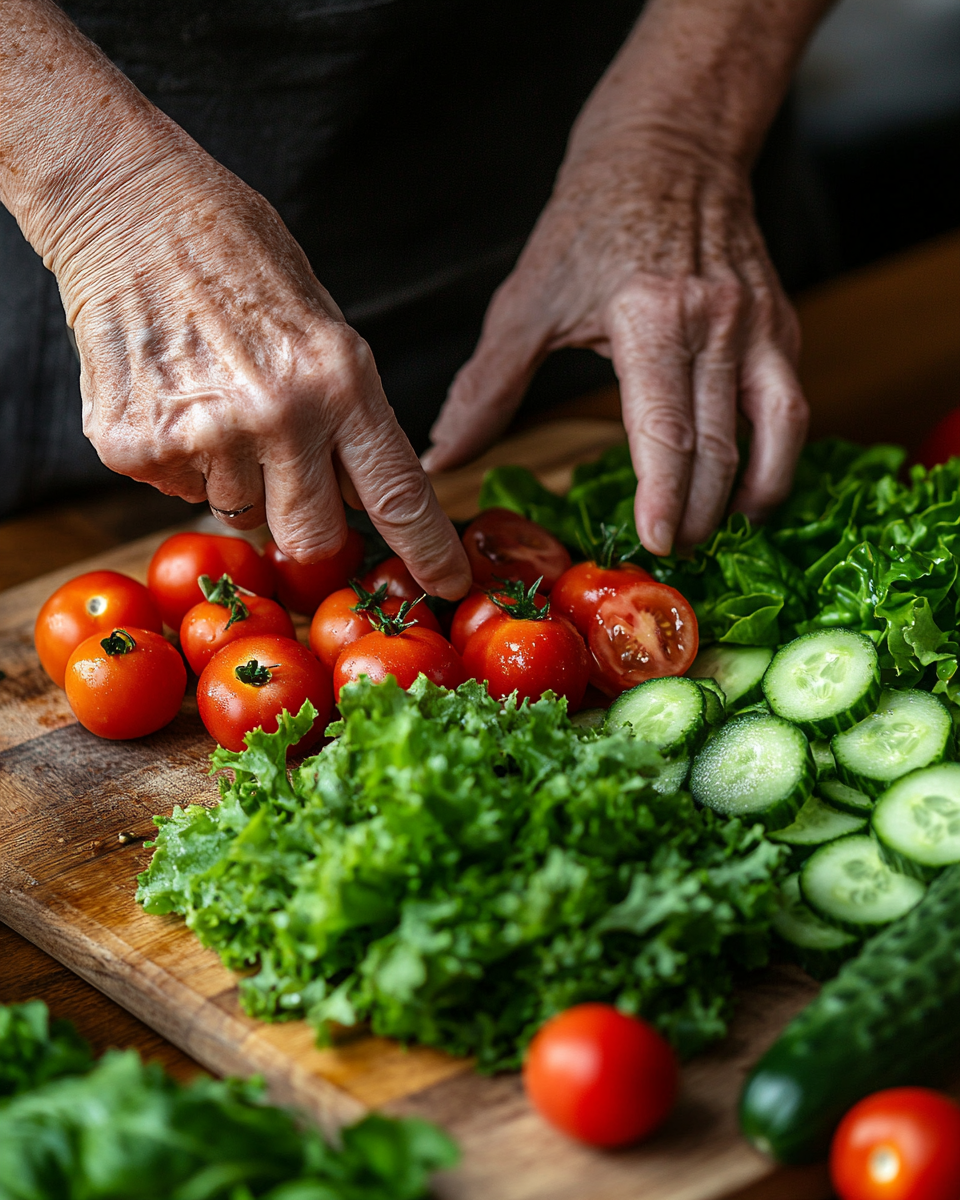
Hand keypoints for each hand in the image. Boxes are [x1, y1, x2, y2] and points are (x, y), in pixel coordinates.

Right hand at [52, 144, 469, 597]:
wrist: (126, 201)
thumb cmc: (235, 254)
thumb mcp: (324, 326)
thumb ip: (347, 417)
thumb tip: (361, 497)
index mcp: (339, 380)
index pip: (398, 495)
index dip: (428, 551)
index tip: (448, 585)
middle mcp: (278, 417)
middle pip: (310, 538)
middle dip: (307, 526)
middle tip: (286, 474)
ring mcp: (202, 434)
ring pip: (236, 510)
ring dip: (235, 475)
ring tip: (214, 395)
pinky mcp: (132, 445)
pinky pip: (174, 488)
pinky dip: (178, 457)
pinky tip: (173, 392)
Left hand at [423, 129, 806, 555]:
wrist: (670, 147)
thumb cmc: (589, 223)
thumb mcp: (527, 301)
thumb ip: (485, 389)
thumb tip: (442, 459)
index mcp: (650, 315)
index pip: (667, 428)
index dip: (666, 495)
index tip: (657, 544)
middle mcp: (717, 322)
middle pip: (720, 444)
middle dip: (699, 511)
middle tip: (672, 553)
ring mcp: (759, 324)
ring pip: (775, 430)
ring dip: (750, 493)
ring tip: (718, 532)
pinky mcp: (781, 324)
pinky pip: (791, 405)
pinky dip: (775, 455)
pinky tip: (747, 487)